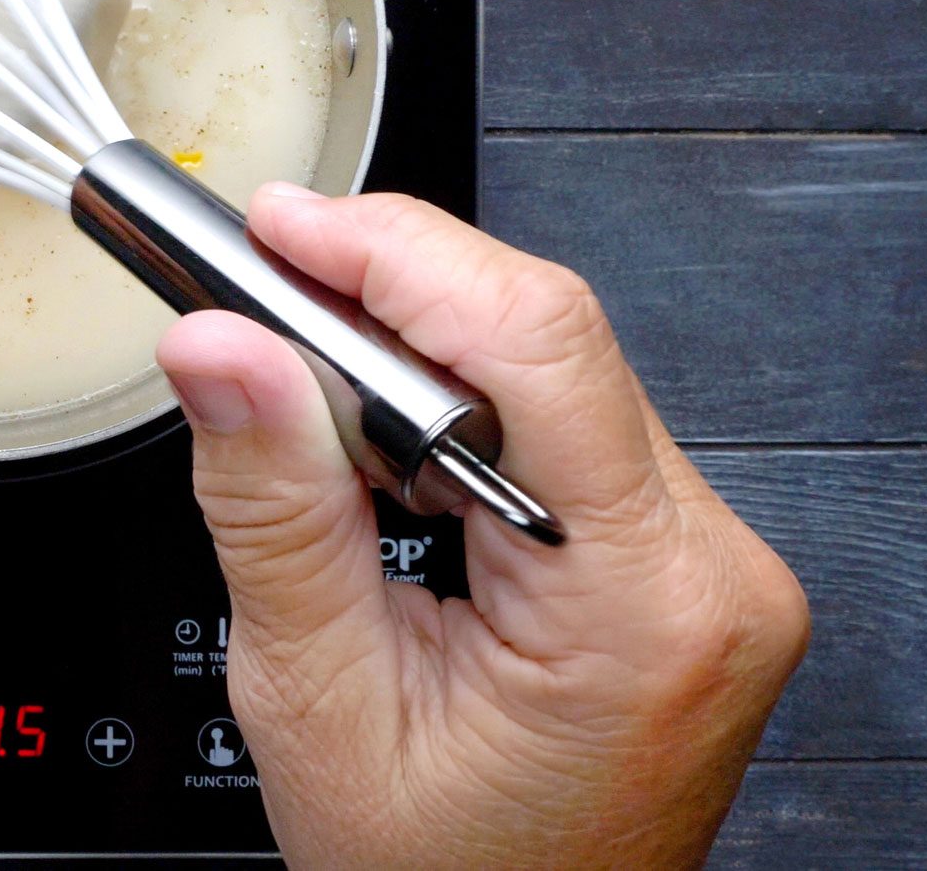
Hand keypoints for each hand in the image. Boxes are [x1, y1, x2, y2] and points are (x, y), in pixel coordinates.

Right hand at [157, 186, 807, 868]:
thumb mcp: (316, 699)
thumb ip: (270, 508)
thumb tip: (218, 349)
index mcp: (638, 607)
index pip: (536, 343)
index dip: (396, 254)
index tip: (282, 226)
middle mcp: (708, 570)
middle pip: (545, 340)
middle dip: (386, 298)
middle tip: (257, 298)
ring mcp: (706, 565)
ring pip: (550, 368)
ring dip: (415, 355)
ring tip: (309, 397)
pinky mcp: (677, 563)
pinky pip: (565, 423)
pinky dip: (456, 408)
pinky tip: (384, 446)